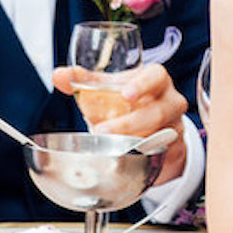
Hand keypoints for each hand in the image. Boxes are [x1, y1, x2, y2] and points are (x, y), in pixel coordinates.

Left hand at [52, 58, 187, 182]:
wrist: (153, 124)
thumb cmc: (129, 100)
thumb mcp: (109, 87)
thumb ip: (84, 80)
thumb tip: (58, 75)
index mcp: (156, 80)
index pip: (156, 77)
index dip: (142, 85)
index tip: (125, 94)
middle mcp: (170, 101)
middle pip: (156, 111)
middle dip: (128, 123)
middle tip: (101, 130)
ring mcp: (174, 125)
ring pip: (159, 135)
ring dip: (133, 141)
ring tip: (110, 145)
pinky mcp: (173, 147)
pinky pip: (161, 153)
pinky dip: (144, 155)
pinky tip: (128, 157)